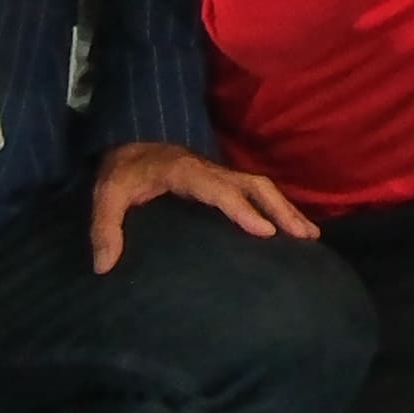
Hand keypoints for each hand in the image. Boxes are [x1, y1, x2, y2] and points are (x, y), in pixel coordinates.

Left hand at [89, 139, 315, 271]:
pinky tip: (290, 228)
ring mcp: (218, 174)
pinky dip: (277, 207)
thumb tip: (104, 267)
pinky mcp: (220, 182)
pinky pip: (255, 192)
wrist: (126, 146)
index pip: (218, 189)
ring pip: (260, 187)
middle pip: (253, 185)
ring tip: (310, 236)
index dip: (242, 210)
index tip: (265, 232)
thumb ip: (103, 228)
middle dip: (280, 209)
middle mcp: (209, 170)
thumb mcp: (105, 197)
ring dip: (286, 209)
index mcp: (184, 172)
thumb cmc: (119, 173)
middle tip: (304, 237)